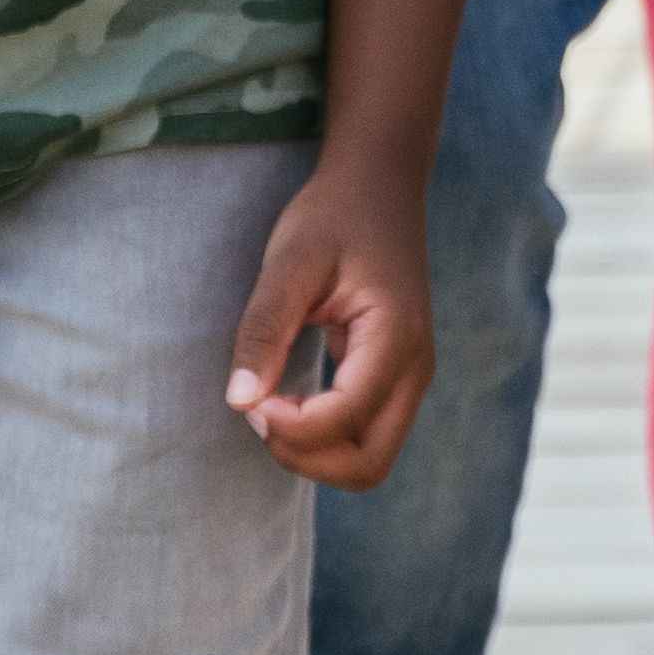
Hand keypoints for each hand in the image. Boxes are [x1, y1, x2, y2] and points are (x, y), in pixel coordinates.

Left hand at [231, 168, 440, 485]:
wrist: (378, 187)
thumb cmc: (332, 217)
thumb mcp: (289, 262)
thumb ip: (264, 330)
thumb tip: (239, 402)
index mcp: (395, 339)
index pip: (345, 421)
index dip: (290, 426)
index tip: (251, 396)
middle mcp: (414, 370)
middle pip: (368, 467)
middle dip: (305, 457)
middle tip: (261, 410)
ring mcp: (409, 379)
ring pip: (368, 462)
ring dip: (313, 454)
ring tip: (271, 405)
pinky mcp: (394, 379)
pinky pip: (364, 438)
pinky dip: (322, 438)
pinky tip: (288, 398)